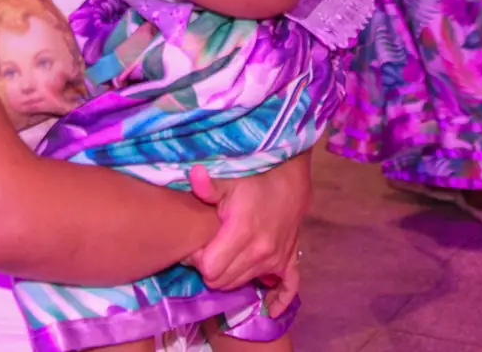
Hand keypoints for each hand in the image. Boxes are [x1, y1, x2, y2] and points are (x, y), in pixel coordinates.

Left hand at [186, 157, 310, 312]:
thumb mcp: (228, 180)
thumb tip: (193, 174)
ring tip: (224, 258)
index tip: (196, 246)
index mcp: (242, 233)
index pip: (209, 269)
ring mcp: (275, 259)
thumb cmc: (253, 178)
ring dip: (230, 276)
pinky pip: (288, 289)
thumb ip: (207, 185)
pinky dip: (278, 300)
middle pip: (223, 282)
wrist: (288, 176)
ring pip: (243, 284)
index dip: (197, 260)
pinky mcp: (288, 260)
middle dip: (210, 270)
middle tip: (207, 252)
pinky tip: (269, 308)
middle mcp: (259, 252)